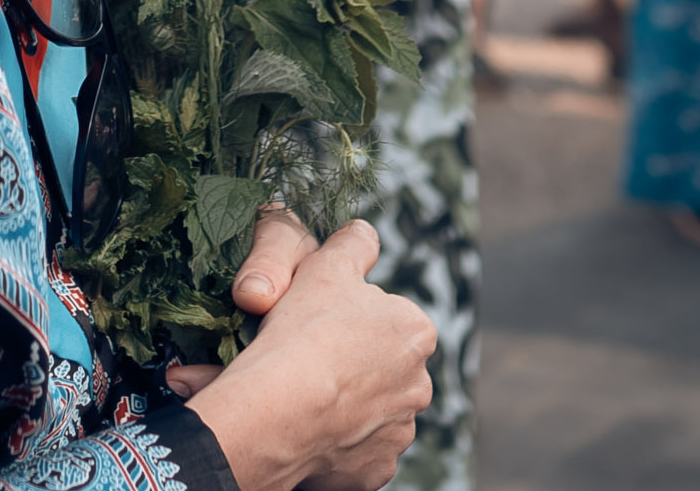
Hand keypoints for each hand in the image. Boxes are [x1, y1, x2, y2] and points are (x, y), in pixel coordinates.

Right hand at [164, 219, 435, 490]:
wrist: (280, 410)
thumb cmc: (306, 331)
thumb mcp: (326, 266)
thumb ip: (353, 244)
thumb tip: (365, 232)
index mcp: (416, 333)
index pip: (387, 321)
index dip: (349, 321)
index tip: (319, 326)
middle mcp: (419, 386)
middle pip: (381, 370)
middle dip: (352, 367)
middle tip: (308, 363)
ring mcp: (398, 433)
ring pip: (371, 413)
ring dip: (346, 408)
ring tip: (303, 400)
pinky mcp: (376, 471)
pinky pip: (357, 454)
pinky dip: (338, 446)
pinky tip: (310, 433)